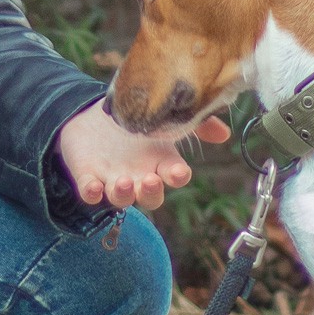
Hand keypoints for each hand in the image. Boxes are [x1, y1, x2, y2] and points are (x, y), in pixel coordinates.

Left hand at [54, 103, 231, 210]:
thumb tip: (224, 133)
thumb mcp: (163, 115)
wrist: (94, 116)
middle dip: (152, 192)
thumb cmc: (136, 120)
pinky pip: (90, 193)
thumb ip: (195, 123)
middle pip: (151, 197)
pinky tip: (93, 187)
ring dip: (123, 194)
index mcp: (161, 161)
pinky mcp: (89, 177)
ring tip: (123, 181)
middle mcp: (140, 177)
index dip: (177, 176)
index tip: (179, 172)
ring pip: (122, 199)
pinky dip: (92, 193)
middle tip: (150, 180)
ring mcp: (114, 179)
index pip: (174, 175)